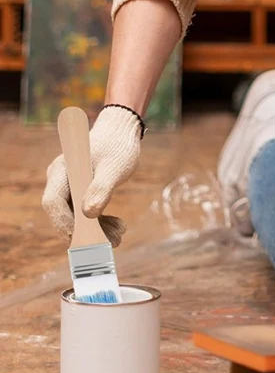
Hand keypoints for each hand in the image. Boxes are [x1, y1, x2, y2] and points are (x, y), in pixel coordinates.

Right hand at [42, 105, 142, 246]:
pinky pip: (84, 212)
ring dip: (97, 229)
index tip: (82, 238)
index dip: (64, 222)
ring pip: (76, 216)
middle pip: (65, 212)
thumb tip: (89, 214)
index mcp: (63, 170)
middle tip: (111, 241)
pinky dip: (100, 222)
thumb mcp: (114, 167)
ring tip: (120, 234)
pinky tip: (117, 227)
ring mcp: (68, 186)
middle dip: (86, 231)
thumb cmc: (118, 146)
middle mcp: (60, 179)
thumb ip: (102, 188)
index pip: (54, 201)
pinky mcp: (79, 191)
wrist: (122, 131)